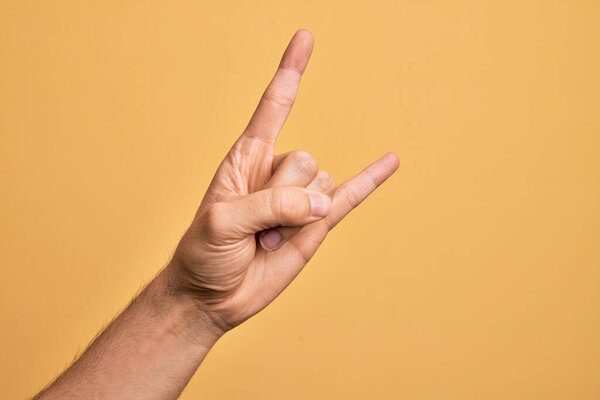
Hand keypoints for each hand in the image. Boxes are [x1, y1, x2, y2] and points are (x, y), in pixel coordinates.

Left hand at [167, 29, 398, 332]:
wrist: (213, 295)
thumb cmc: (204, 253)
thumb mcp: (222, 223)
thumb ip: (271, 205)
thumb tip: (320, 202)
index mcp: (246, 158)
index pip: (273, 107)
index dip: (290, 73)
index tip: (305, 38)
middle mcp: (276, 171)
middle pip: (305, 160)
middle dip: (282, 198)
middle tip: (252, 228)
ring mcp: (300, 197)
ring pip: (323, 186)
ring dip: (297, 221)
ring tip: (266, 242)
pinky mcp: (317, 225)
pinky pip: (351, 196)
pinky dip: (371, 180)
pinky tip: (391, 161)